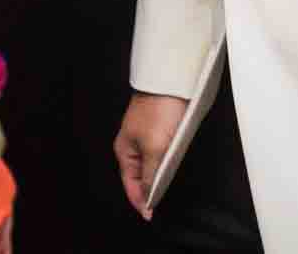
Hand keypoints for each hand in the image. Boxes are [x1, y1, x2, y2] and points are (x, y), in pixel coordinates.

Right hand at [114, 91, 188, 220]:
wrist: (170, 81)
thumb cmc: (159, 111)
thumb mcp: (156, 149)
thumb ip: (150, 175)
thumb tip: (146, 197)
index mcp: (124, 150)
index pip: (130, 184)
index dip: (140, 201)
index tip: (150, 216)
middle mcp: (132, 144)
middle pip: (139, 175)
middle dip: (147, 190)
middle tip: (159, 206)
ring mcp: (145, 135)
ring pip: (150, 164)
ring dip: (157, 177)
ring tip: (167, 190)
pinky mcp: (158, 128)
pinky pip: (159, 152)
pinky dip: (165, 163)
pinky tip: (173, 167)